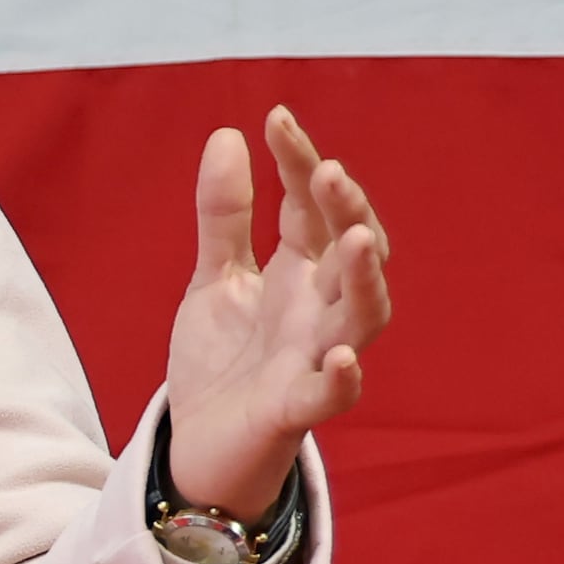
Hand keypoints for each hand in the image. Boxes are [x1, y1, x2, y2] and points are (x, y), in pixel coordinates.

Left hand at [159, 107, 393, 521]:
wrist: (199, 445)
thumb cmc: (223, 361)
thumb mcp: (216, 278)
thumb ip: (224, 215)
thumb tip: (227, 134)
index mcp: (303, 274)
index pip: (311, 207)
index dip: (299, 163)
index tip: (275, 117)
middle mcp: (320, 312)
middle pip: (351, 253)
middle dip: (346, 211)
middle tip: (327, 171)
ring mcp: (314, 360)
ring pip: (362, 318)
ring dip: (364, 280)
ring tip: (356, 239)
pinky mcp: (295, 411)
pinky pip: (332, 398)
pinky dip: (343, 379)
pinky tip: (342, 358)